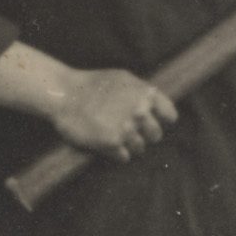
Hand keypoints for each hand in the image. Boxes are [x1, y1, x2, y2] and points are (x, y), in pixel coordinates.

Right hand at [51, 68, 178, 162]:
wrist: (65, 94)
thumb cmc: (93, 84)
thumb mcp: (124, 79)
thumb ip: (142, 92)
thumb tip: (154, 103)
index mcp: (146, 95)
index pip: (170, 115)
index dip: (163, 120)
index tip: (155, 123)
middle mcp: (141, 112)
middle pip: (156, 135)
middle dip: (146, 135)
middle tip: (133, 133)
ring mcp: (127, 129)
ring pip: (140, 148)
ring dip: (131, 146)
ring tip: (118, 139)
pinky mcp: (112, 144)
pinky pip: (124, 157)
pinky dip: (118, 154)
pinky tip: (109, 147)